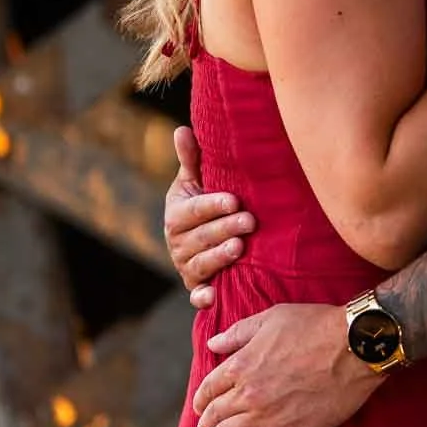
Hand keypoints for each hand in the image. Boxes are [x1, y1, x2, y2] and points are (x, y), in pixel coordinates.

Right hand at [163, 125, 256, 308]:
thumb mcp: (194, 183)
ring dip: (219, 257)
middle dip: (224, 229)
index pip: (193, 210)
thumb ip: (191, 160)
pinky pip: (197, 295)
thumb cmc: (202, 205)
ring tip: (240, 248)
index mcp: (176, 215)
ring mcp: (186, 266)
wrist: (201, 242)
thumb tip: (182, 129)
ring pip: (201, 263)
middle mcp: (177, 242)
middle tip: (250, 222)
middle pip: (200, 237)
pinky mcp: (196, 287)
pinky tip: (212, 297)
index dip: (212, 205)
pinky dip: (202, 298)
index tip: (234, 200)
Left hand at [192, 304, 380, 426]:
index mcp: (242, 364)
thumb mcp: (272, 318)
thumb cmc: (315, 326)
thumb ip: (239, 332)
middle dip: (204, 423)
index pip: (209, 386)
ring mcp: (268, 417)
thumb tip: (213, 344)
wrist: (353, 346)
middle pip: (215, 413)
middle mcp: (248, 394)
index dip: (201, 397)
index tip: (200, 405)